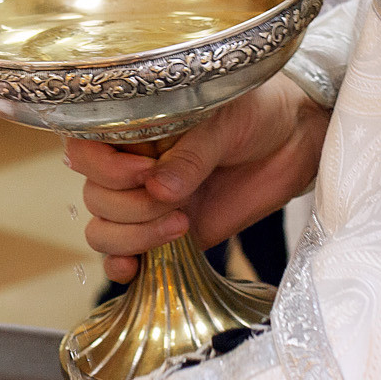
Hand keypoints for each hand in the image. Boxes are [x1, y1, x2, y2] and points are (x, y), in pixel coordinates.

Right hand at [68, 78, 326, 282]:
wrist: (296, 139)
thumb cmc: (257, 111)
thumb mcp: (224, 121)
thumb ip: (191, 155)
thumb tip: (159, 190)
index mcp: (133, 126)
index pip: (84, 150)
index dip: (106, 168)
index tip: (146, 170)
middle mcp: (131, 165)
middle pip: (93, 197)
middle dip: (130, 206)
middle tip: (175, 200)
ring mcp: (145, 202)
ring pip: (102, 230)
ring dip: (134, 236)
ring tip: (181, 223)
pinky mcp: (164, 234)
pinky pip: (122, 257)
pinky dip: (121, 266)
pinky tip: (136, 268)